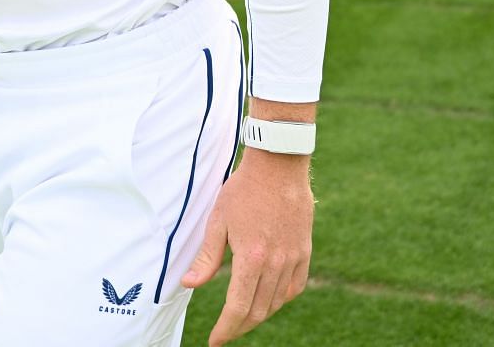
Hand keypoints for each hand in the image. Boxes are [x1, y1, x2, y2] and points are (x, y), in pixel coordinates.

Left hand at [182, 151, 313, 345]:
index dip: (225, 329)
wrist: (278, 164)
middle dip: (239, 327)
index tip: (214, 340)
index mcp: (251, 258)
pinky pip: (295, 286)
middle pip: (258, 311)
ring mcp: (293, 257)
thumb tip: (189, 284)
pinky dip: (281, 299)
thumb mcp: (217, 221)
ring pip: (277, 302)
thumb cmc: (243, 190)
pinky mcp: (304, 250)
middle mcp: (275, 263)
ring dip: (258, 314)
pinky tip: (269, 298)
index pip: (237, 308)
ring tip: (242, 316)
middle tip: (225, 332)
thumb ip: (206, 258)